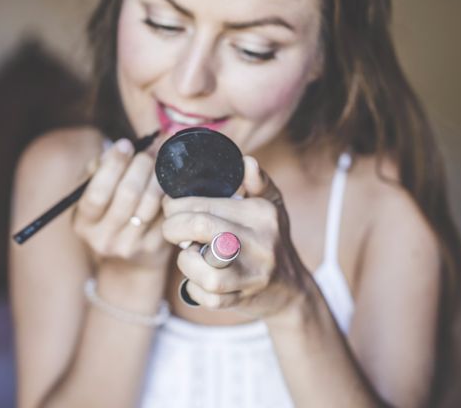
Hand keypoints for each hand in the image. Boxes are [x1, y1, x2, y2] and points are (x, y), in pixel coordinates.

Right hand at [71, 138, 172, 270]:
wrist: (129, 264)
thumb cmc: (109, 216)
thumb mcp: (94, 198)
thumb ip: (99, 171)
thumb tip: (118, 147)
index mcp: (84, 223)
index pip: (97, 193)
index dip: (113, 165)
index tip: (125, 144)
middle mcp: (104, 239)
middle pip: (128, 194)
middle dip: (141, 165)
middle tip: (148, 152)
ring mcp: (131, 245)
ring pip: (151, 202)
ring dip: (158, 176)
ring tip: (160, 162)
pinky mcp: (155, 247)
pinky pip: (167, 212)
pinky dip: (170, 191)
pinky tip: (171, 180)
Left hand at [162, 156, 309, 317]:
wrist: (290, 288)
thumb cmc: (271, 239)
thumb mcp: (271, 206)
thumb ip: (257, 182)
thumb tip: (247, 161)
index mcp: (261, 214)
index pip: (205, 204)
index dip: (176, 206)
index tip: (170, 208)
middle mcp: (259, 242)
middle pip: (200, 227)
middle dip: (173, 227)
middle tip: (170, 229)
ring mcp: (252, 274)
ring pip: (204, 270)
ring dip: (186, 262)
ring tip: (189, 255)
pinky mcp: (243, 299)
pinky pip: (208, 297)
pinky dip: (194, 288)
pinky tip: (197, 278)